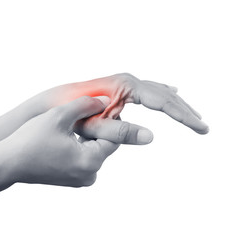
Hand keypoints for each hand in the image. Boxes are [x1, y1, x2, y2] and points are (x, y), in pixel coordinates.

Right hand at [0, 96, 150, 188]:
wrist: (7, 163)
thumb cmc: (30, 140)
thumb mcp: (59, 115)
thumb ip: (86, 105)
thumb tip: (106, 101)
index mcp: (90, 162)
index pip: (114, 138)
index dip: (109, 119)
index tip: (100, 106)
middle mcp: (90, 175)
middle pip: (105, 145)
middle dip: (97, 127)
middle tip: (87, 111)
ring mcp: (81, 180)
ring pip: (94, 150)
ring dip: (88, 136)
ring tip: (74, 122)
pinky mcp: (72, 180)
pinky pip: (84, 158)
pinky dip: (80, 146)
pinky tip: (68, 134)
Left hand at [70, 73, 208, 143]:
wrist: (54, 102)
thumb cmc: (70, 114)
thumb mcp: (94, 127)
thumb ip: (121, 132)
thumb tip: (152, 137)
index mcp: (124, 86)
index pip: (162, 101)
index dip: (183, 116)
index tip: (199, 128)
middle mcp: (126, 80)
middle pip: (164, 95)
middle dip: (184, 112)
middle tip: (203, 127)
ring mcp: (123, 83)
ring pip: (157, 92)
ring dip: (176, 105)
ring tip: (193, 117)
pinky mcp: (119, 88)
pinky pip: (147, 91)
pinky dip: (162, 96)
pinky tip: (172, 94)